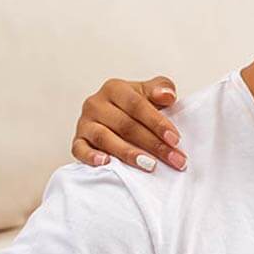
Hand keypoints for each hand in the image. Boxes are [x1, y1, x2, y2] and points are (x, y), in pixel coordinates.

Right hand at [72, 76, 186, 171]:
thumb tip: (167, 95)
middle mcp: (96, 103)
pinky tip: (106, 163)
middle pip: (126, 125)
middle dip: (153, 144)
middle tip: (175, 160)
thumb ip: (161, 89)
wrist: (115, 117)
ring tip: (150, 165)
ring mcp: (85, 122)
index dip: (157, 123)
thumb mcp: (150, 93)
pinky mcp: (78, 140)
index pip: (137, 105)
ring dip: (129, 153)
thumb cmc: (136, 106)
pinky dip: (91, 156)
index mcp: (115, 89)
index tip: (176, 140)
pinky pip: (80, 149)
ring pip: (105, 138)